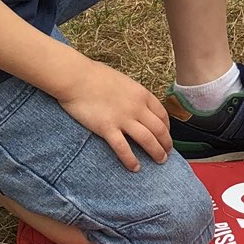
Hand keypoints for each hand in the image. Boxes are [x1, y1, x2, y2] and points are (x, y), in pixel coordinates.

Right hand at [56, 60, 170, 170]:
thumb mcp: (123, 81)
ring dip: (156, 152)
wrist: (76, 77)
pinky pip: (123, 148)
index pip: (162, 114)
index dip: (167, 128)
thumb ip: (132, 94)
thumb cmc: (95, 76)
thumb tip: (136, 104)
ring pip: (147, 140)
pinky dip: (131, 160)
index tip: (166, 136)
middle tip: (167, 154)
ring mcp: (123, 118)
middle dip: (166, 144)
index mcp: (141, 94)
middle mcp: (136, 107)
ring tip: (159, 161)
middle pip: (159, 129)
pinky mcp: (107, 128)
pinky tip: (135, 167)